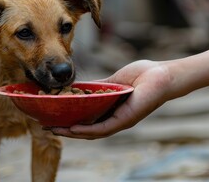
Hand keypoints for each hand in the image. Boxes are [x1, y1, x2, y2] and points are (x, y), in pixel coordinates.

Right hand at [50, 60, 172, 138]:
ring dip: (72, 133)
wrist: (161, 75)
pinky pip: (102, 128)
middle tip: (47, 127)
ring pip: (91, 132)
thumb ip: (97, 86)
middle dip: (65, 129)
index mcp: (110, 110)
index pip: (86, 120)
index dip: (68, 121)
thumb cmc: (141, 76)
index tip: (52, 117)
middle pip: (85, 129)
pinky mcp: (125, 120)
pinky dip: (86, 130)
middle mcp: (113, 119)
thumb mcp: (112, 81)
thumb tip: (78, 86)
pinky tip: (73, 129)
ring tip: (55, 130)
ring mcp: (119, 121)